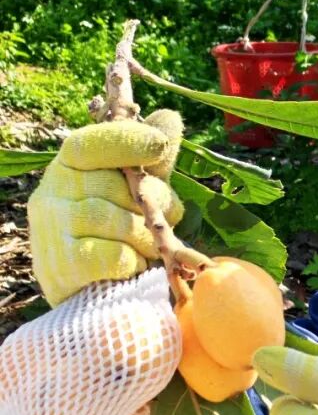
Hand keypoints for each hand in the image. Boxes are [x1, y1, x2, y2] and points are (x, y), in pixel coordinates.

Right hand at [28, 110, 184, 305]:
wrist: (93, 296)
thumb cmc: (119, 233)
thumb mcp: (137, 191)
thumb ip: (151, 160)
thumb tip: (169, 118)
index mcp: (68, 167)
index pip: (90, 143)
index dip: (126, 141)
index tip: (160, 146)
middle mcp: (51, 194)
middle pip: (115, 186)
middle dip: (153, 204)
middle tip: (162, 223)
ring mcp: (51, 231)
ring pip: (117, 222)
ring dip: (145, 238)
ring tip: (148, 248)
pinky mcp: (61, 267)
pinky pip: (113, 256)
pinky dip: (133, 262)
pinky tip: (132, 266)